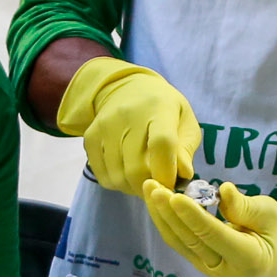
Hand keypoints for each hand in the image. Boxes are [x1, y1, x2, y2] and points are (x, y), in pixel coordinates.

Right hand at [58, 58, 198, 192]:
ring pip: (118, 177)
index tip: (171, 185)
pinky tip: (126, 173)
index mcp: (159, 108)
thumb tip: (184, 174)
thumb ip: (186, 149)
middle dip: (150, 187)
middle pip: (136, 168)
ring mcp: (105, 126)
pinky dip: (117, 183)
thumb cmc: (164, 110)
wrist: (127, 88)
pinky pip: (102, 175)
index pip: (161, 143)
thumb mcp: (185, 122)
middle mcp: (128, 115)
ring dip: (133, 188)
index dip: (166, 172)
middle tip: (158, 187)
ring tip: (143, 179)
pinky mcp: (90, 138)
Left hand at [141, 182, 276, 276]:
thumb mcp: (272, 214)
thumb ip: (245, 206)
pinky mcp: (203, 265)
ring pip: (181, 243)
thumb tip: (222, 191)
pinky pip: (183, 244)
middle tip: (152, 186)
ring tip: (150, 191)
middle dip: (168, 213)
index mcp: (248, 259)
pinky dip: (169, 223)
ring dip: (162, 217)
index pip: (213, 235)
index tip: (173, 195)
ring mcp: (212, 271)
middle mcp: (225, 271)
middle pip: (190, 241)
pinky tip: (159, 204)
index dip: (192, 216)